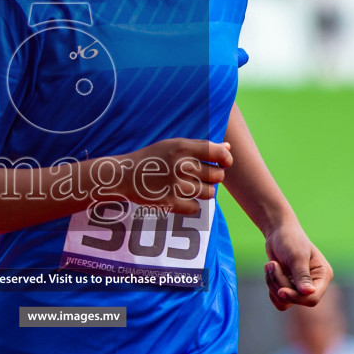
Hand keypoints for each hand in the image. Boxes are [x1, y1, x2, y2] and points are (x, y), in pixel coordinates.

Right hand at [114, 139, 232, 215]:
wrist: (125, 176)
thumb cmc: (154, 158)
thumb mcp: (174, 145)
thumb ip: (201, 146)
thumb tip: (228, 147)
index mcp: (183, 147)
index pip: (218, 154)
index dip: (226, 160)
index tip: (223, 163)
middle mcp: (181, 165)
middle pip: (217, 176)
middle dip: (214, 177)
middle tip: (201, 177)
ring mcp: (175, 185)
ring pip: (210, 193)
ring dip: (204, 191)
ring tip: (191, 187)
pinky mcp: (169, 203)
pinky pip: (196, 208)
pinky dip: (191, 205)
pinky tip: (180, 198)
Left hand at [263, 221, 330, 309]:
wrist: (278, 233)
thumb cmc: (290, 240)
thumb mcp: (297, 256)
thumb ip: (302, 275)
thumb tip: (308, 293)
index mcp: (323, 276)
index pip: (312, 298)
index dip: (296, 297)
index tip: (281, 290)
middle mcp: (314, 284)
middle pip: (296, 300)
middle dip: (280, 284)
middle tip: (271, 264)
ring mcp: (301, 288)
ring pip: (285, 301)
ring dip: (272, 283)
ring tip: (270, 264)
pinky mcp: (289, 289)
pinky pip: (278, 300)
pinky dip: (270, 286)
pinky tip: (270, 271)